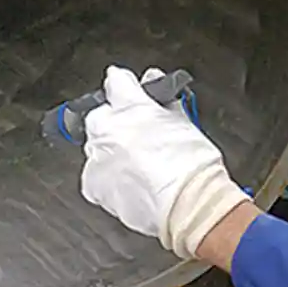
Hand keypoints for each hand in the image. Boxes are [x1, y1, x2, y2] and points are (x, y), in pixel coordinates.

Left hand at [80, 66, 251, 259]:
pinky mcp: (93, 185)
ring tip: (140, 166)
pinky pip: (94, 176)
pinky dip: (108, 178)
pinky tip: (130, 183)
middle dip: (117, 123)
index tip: (129, 90)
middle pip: (101, 116)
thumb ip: (167, 103)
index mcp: (130, 105)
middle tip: (140, 137)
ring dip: (112, 152)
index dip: (126, 87)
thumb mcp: (185, 123)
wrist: (190, 205)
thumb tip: (159, 88)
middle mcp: (107, 128)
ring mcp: (98, 156)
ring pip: (96, 147)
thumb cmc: (194, 166)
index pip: (117, 81)